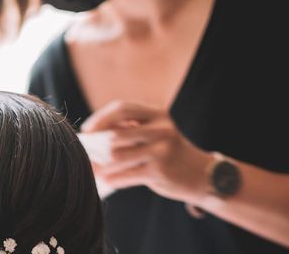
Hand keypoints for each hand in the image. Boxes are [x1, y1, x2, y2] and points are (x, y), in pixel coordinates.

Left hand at [81, 101, 212, 204]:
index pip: (122, 108)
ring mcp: (161, 151)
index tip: (87, 129)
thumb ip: (131, 129)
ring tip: (93, 168)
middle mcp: (161, 129)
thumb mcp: (156, 132)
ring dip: (102, 164)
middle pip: (116, 134)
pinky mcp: (159, 172)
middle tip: (86, 152)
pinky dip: (113, 178)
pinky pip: (126, 175)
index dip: (101, 117)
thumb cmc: (169, 151)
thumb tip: (93, 134)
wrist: (202, 174)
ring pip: (118, 157)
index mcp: (158, 114)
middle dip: (97, 145)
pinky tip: (107, 180)